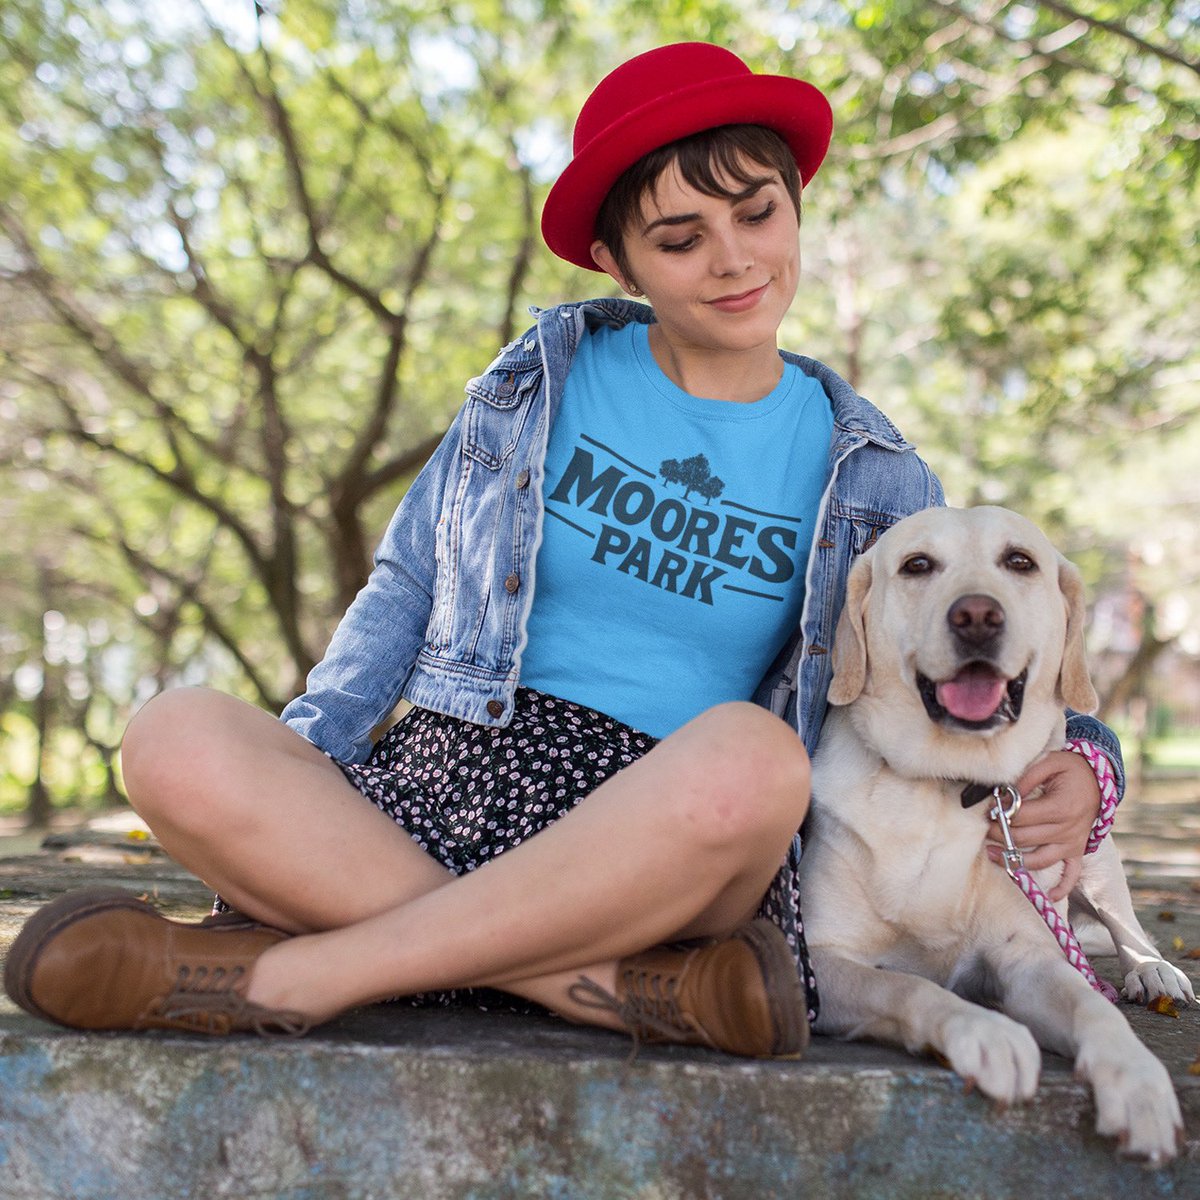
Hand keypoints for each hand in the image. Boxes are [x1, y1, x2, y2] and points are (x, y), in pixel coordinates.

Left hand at [985, 750, 1098, 899]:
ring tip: (991, 852)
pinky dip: (1062, 888)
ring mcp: (1073, 843)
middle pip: (1025, 839)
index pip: (1022, 817)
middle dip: (998, 834)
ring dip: (1013, 860)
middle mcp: (1068, 829)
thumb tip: (1005, 795)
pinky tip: (1049, 897)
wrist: (1099, 779)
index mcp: (1061, 807)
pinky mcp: (1077, 851)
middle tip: (983, 828)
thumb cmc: (1070, 769)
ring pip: (1039, 860)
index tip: (987, 810)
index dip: (1001, 814)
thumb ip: (1026, 777)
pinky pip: (1071, 875)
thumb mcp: (1050, 762)